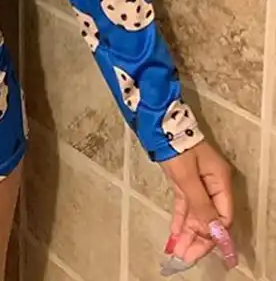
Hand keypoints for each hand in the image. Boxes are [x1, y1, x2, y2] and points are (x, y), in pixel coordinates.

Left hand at [159, 141, 236, 274]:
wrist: (159, 123)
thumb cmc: (177, 147)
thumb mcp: (187, 177)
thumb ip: (200, 204)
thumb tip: (213, 231)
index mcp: (219, 182)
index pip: (222, 216)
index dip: (213, 234)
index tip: (199, 250)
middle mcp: (212, 184)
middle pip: (209, 217)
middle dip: (198, 238)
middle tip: (184, 257)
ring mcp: (198, 182)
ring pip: (195, 213)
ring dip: (187, 232)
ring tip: (177, 252)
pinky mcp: (183, 179)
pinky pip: (184, 204)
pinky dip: (180, 218)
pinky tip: (174, 234)